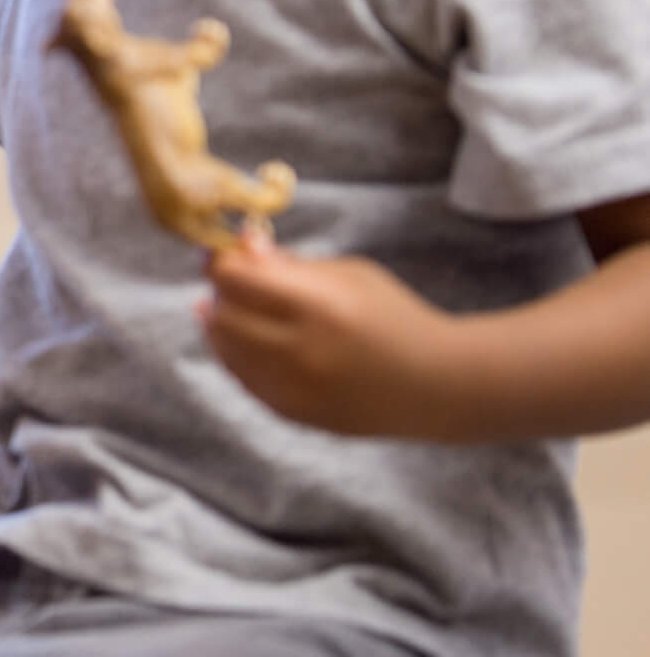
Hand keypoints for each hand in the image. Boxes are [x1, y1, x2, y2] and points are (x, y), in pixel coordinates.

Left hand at [201, 233, 467, 437]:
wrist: (436, 385)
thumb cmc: (394, 317)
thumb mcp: (350, 275)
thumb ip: (290, 263)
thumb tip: (240, 244)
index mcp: (319, 306)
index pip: (236, 279)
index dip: (221, 262)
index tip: (223, 254)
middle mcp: (301, 350)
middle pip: (223, 314)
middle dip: (221, 293)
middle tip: (233, 282)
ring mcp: (293, 387)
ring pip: (225, 350)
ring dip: (222, 324)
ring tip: (240, 308)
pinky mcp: (291, 412)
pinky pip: (242, 378)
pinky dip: (237, 354)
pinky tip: (248, 339)